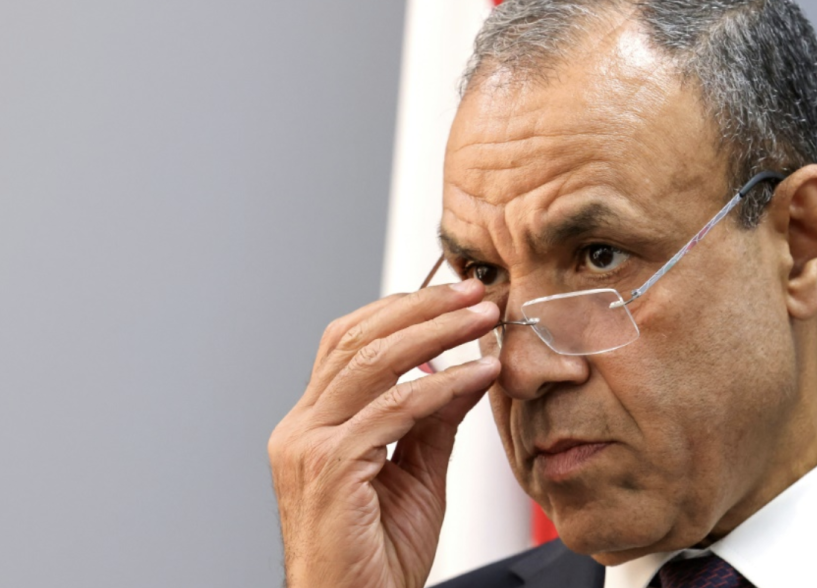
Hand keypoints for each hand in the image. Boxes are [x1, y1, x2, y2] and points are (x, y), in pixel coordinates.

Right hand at [268, 279, 499, 587]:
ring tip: (481, 317)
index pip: (349, 343)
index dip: (402, 311)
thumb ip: (436, 419)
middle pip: (358, 338)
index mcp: (313, 424)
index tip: (454, 297)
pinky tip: (478, 372)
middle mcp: (302, 426)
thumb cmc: (378, 557)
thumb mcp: (417, 473)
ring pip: (373, 360)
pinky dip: (443, 383)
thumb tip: (466, 368)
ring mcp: (309, 444)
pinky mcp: (330, 466)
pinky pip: (396, 408)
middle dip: (421, 307)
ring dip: (437, 331)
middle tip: (473, 292)